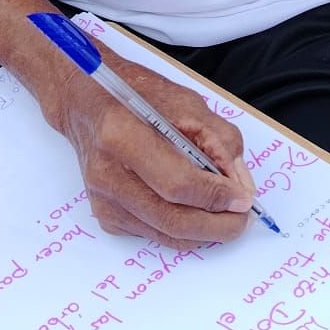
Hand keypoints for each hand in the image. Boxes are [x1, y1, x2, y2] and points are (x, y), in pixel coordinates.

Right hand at [61, 59, 255, 249]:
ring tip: (227, 218)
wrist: (86, 104)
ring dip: (203, 232)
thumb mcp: (186, 104)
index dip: (215, 196)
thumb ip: (219, 142)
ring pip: (165, 233)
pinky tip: (195, 211)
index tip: (243, 199)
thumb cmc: (135, 96)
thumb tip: (240, 186)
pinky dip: (181, 230)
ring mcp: (103, 199)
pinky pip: (153, 233)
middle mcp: (107, 173)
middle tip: (242, 219)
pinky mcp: (105, 215)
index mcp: (121, 135)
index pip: (177, 183)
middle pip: (171, 218)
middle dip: (216, 225)